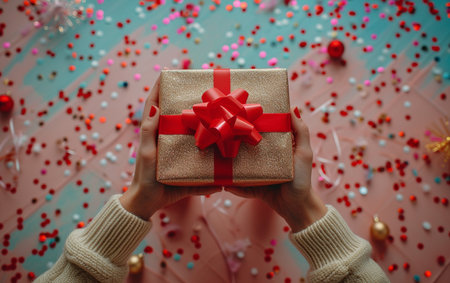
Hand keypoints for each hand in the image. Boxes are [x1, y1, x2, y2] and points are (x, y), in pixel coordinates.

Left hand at [119, 75, 220, 219]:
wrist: (148, 203)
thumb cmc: (144, 176)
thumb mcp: (147, 152)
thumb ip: (150, 132)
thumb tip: (156, 107)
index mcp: (155, 133)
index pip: (155, 105)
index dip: (159, 88)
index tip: (167, 72)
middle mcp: (167, 140)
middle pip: (177, 116)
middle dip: (187, 102)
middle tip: (201, 89)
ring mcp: (178, 152)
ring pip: (192, 134)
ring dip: (203, 124)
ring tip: (219, 112)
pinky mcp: (187, 166)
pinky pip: (202, 159)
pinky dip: (213, 154)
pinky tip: (226, 146)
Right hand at [225, 107, 326, 232]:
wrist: (298, 207)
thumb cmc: (302, 178)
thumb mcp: (304, 152)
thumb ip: (300, 131)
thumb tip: (292, 108)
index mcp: (276, 147)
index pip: (262, 131)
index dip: (253, 122)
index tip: (240, 112)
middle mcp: (265, 158)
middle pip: (247, 148)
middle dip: (234, 142)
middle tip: (221, 134)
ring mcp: (258, 173)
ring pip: (240, 166)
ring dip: (229, 164)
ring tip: (216, 157)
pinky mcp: (253, 187)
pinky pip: (240, 185)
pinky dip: (232, 185)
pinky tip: (222, 182)